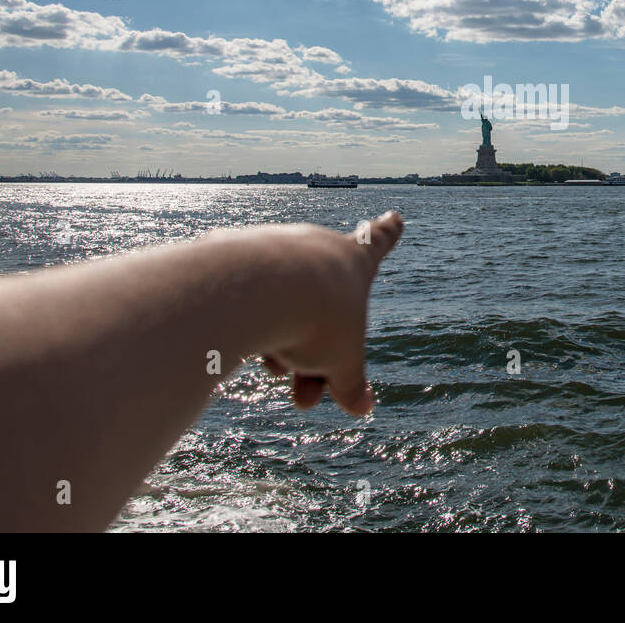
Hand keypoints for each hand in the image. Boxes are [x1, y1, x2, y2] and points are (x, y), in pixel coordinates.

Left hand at [253, 210, 403, 414]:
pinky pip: (244, 300)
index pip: (377, 241)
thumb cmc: (317, 319)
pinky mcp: (231, 255)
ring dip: (280, 347)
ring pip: (280, 308)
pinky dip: (247, 326)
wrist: (257, 292)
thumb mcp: (341, 361)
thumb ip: (348, 382)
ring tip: (275, 369)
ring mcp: (272, 246)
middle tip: (305, 398)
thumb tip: (361, 409)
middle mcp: (314, 245)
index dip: (387, 233)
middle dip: (313, 355)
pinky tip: (238, 341)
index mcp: (354, 261)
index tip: (394, 216)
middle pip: (320, 305)